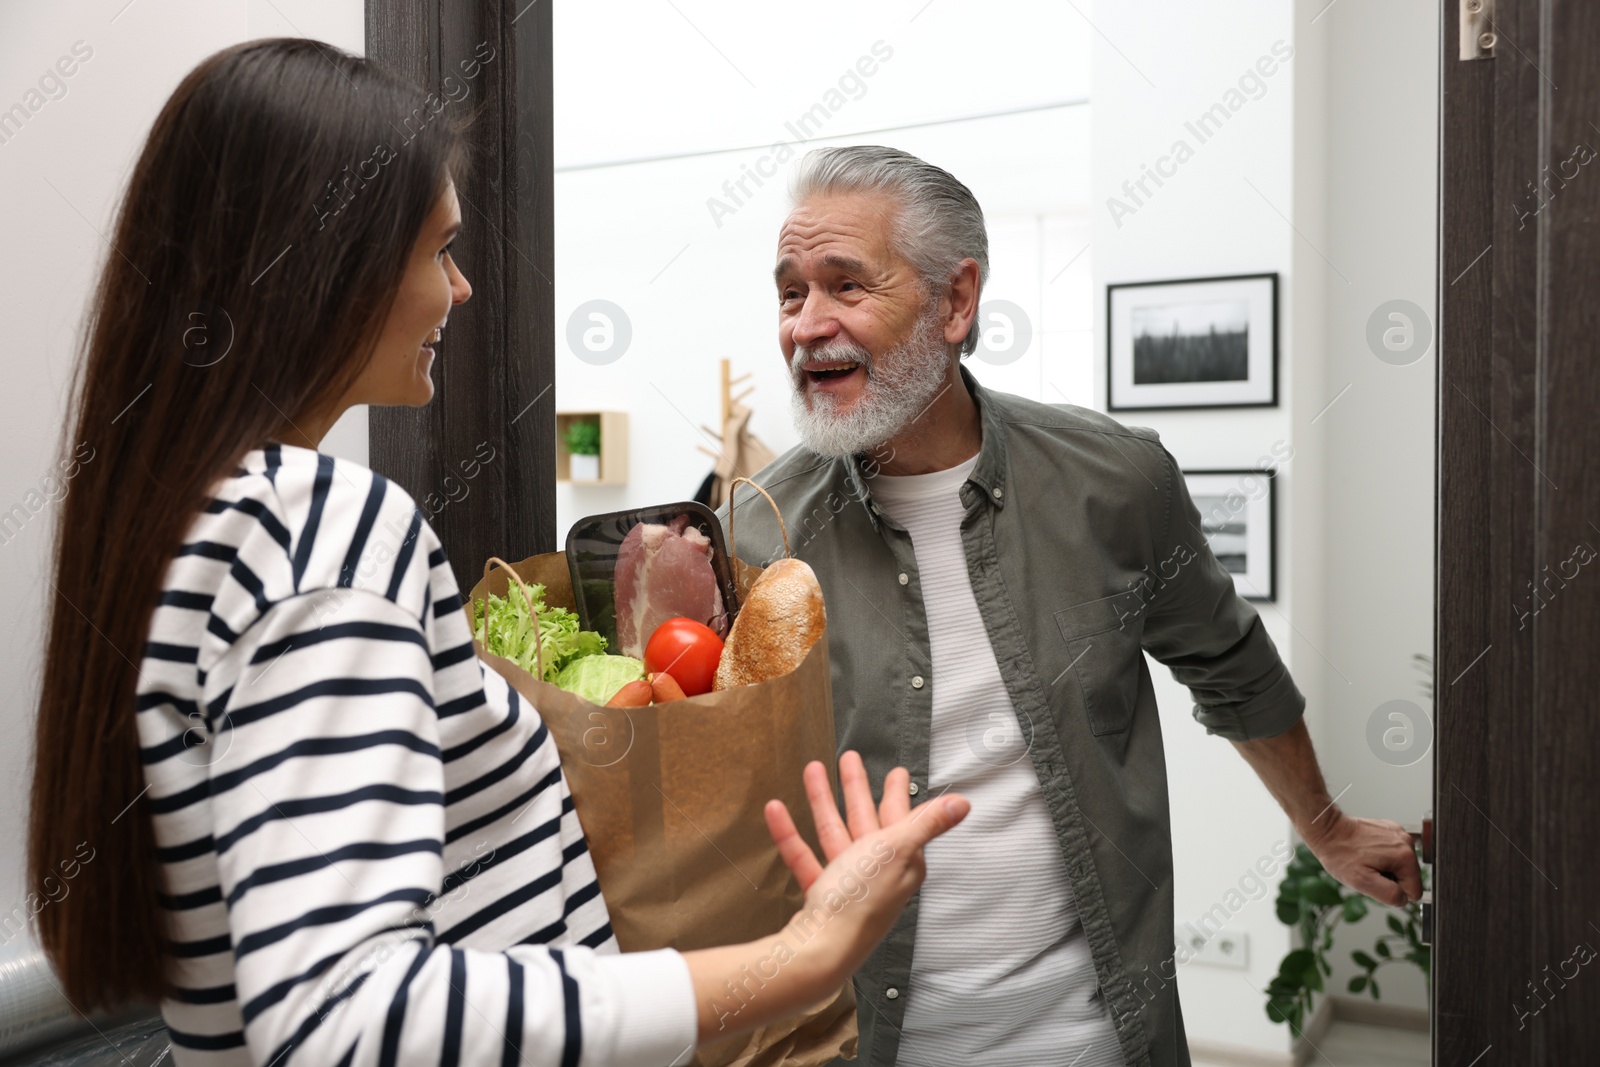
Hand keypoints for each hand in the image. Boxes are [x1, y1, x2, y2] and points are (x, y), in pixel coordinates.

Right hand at [763, 752, 967, 982]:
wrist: (819, 951)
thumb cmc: (859, 901)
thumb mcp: (895, 851)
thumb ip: (927, 824)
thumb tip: (964, 804)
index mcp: (902, 862)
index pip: (903, 819)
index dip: (897, 793)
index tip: (894, 771)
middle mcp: (878, 873)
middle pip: (867, 821)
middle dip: (856, 788)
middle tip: (848, 758)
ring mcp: (848, 885)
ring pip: (834, 832)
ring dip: (823, 801)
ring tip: (811, 770)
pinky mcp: (821, 896)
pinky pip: (805, 856)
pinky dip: (791, 834)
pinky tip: (776, 811)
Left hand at [1303, 811, 1422, 906]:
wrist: (1327, 830)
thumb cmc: (1340, 854)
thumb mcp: (1362, 882)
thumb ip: (1389, 895)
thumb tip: (1403, 899)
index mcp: (1405, 857)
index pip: (1413, 891)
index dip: (1393, 891)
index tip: (1375, 879)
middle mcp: (1406, 842)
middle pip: (1407, 877)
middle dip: (1389, 879)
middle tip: (1367, 869)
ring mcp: (1398, 833)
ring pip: (1400, 866)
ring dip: (1385, 867)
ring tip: (1365, 860)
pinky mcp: (1390, 829)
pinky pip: (1393, 852)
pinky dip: (1381, 855)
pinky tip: (1366, 851)